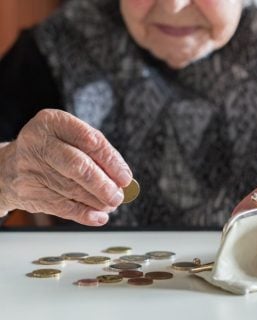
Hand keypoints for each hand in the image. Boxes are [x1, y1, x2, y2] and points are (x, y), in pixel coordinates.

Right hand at [0, 109, 131, 225]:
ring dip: (97, 201)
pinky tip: (98, 217)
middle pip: (79, 166)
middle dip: (104, 185)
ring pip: (72, 189)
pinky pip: (61, 207)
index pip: (90, 140)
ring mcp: (31, 168)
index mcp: (53, 122)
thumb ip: (95, 153)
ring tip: (111, 204)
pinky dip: (84, 214)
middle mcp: (39, 142)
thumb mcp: (68, 139)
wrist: (9, 166)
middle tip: (119, 196)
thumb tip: (122, 177)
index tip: (125, 177)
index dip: (112, 161)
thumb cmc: (50, 150)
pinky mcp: (28, 192)